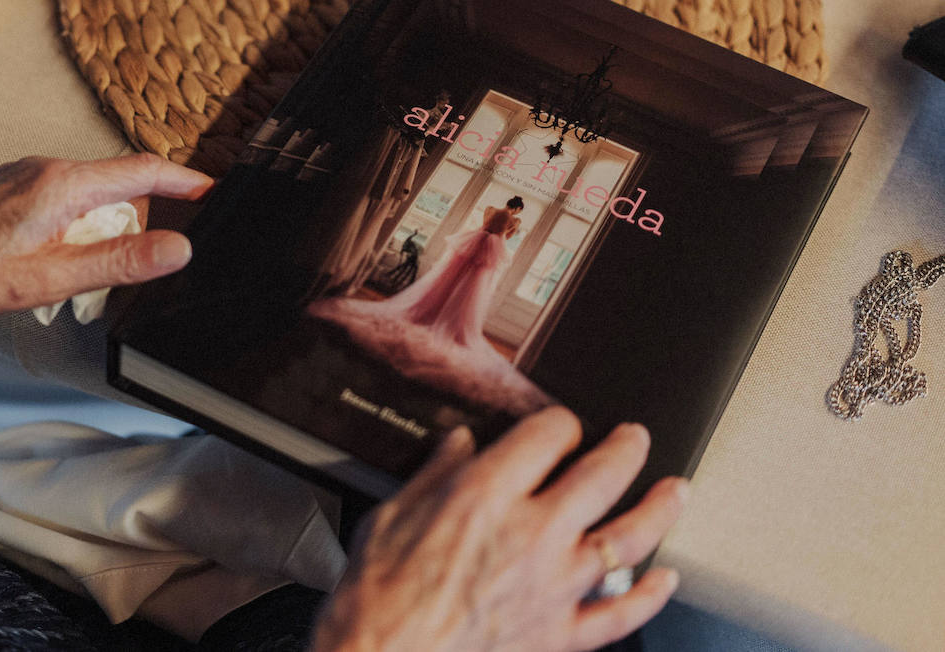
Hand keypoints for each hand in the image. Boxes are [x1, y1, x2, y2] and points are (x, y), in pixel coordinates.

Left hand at [0, 152, 212, 321]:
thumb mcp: (55, 279)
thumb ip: (121, 260)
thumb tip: (177, 247)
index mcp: (62, 185)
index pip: (141, 171)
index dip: (183, 181)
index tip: (211, 191)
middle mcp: (44, 168)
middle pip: (116, 184)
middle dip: (135, 220)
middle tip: (132, 265)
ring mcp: (23, 174)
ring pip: (86, 194)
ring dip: (99, 229)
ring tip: (77, 276)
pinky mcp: (8, 187)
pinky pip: (60, 198)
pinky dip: (73, 226)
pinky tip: (52, 261)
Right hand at [311, 407, 686, 651]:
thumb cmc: (377, 598)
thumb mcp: (391, 516)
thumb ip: (434, 475)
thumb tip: (456, 447)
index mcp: (486, 494)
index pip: (547, 434)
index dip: (560, 422)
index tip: (560, 425)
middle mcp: (530, 534)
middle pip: (601, 476)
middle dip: (626, 449)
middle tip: (636, 438)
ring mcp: (553, 586)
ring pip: (627, 539)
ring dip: (658, 510)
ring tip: (675, 491)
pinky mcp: (559, 635)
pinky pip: (620, 614)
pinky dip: (649, 596)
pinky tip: (664, 581)